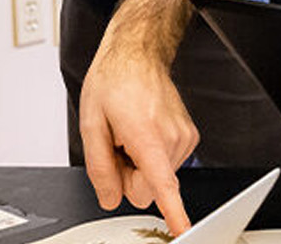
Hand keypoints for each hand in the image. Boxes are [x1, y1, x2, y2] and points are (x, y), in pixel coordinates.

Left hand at [78, 33, 196, 235]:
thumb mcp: (90, 123)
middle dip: (130, 176)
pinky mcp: (189, 137)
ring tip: (130, 132)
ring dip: (140, 163)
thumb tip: (110, 199)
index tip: (184, 231)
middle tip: (118, 145)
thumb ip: (99, 167)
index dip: (174, 212)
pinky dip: (152, 155)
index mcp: (146, 135)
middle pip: (149, 189)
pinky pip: (167, 166)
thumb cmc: (113, 81)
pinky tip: (142, 131)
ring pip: (158, 179)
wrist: (137, 55)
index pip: (163, 184)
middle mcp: (172, 138)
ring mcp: (184, 137)